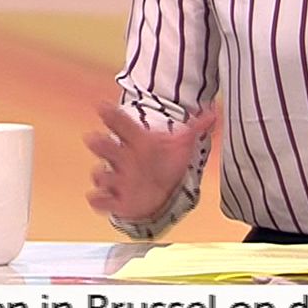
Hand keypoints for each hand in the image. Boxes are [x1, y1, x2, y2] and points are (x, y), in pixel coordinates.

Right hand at [84, 101, 220, 222]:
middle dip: (99, 144)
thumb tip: (214, 113)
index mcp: (136, 141)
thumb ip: (195, 128)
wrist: (160, 191)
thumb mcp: (181, 145)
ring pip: (101, 174)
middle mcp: (122, 158)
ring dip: (101, 175)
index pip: (120, 124)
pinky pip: (100, 200)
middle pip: (105, 147)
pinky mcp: (115, 200)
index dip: (111, 116)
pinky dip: (99, 200)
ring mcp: (116, 179)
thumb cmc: (165, 163)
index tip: (101, 107)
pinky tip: (99, 199)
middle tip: (93, 139)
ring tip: (106, 176)